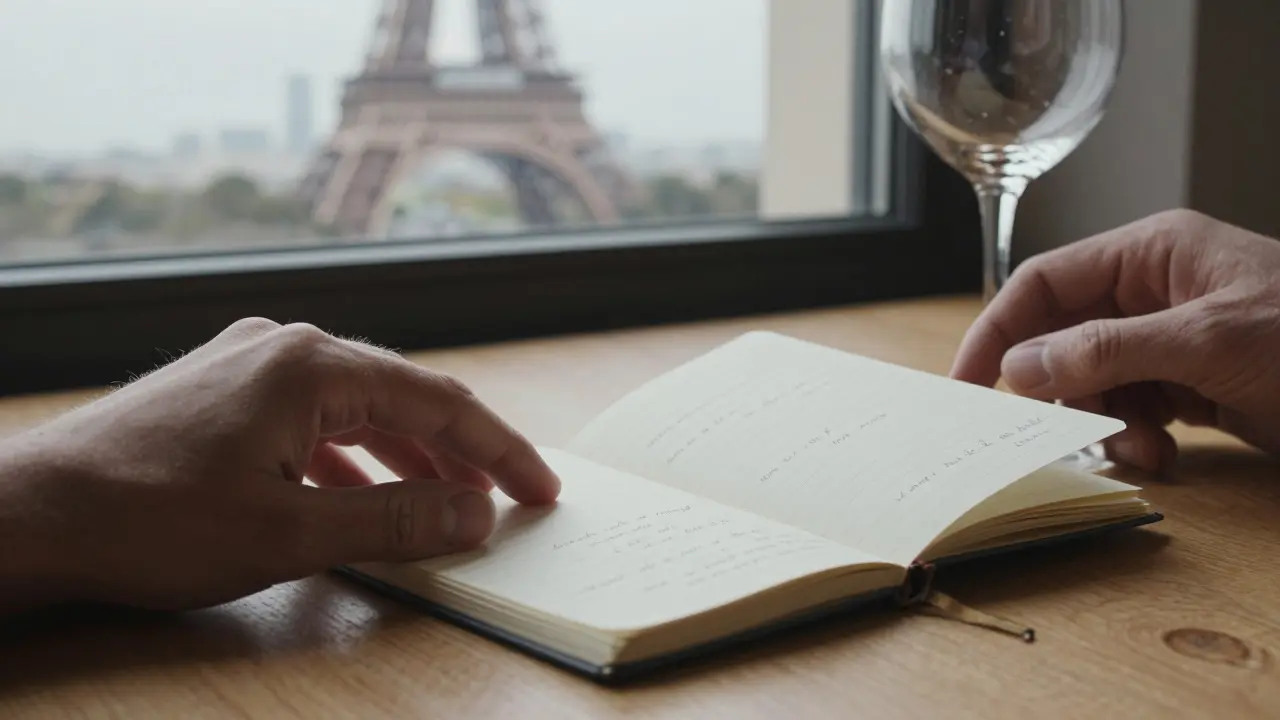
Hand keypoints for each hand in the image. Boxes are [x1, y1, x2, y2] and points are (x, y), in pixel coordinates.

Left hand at [0, 318, 559, 613]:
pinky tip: (362, 493)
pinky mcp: (225, 390)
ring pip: (361, 408)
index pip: (439, 404)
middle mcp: (289, 348)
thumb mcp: (288, 532)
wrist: (27, 514)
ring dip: (409, 457)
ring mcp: (252, 364)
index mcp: (314, 366)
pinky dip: (355, 457)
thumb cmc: (147, 520)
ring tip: (448, 502)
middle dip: (461, 453)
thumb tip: (477, 513)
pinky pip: (316, 417)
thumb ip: (395, 519)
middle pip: (405, 397)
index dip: (500, 452)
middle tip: (508, 500)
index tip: (541, 491)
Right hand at [951, 209, 1279, 471]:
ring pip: (1093, 384)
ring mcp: (1171, 341)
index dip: (998, 330)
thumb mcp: (1207, 341)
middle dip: (1059, 390)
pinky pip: (1132, 411)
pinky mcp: (1192, 385)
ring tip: (1139, 450)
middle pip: (1062, 339)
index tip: (966, 383)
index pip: (1044, 283)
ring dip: (1102, 424)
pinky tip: (1164, 456)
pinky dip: (1137, 440)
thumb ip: (1105, 352)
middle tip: (1055, 429)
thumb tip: (1018, 369)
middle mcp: (1152, 293)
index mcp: (1150, 255)